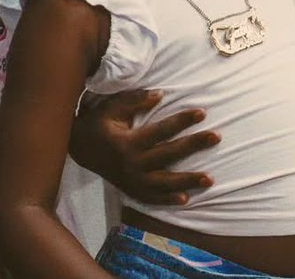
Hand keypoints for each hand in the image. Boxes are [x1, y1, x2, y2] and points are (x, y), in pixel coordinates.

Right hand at [69, 89, 218, 204]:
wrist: (78, 148)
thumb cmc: (99, 123)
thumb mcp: (112, 107)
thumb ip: (136, 100)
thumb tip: (160, 95)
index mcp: (128, 142)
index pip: (162, 130)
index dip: (182, 120)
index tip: (202, 112)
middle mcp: (132, 164)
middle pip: (169, 155)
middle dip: (194, 145)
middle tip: (216, 136)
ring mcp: (131, 180)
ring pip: (164, 183)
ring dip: (188, 181)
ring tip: (210, 179)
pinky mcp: (130, 190)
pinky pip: (152, 198)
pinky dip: (168, 200)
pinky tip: (185, 199)